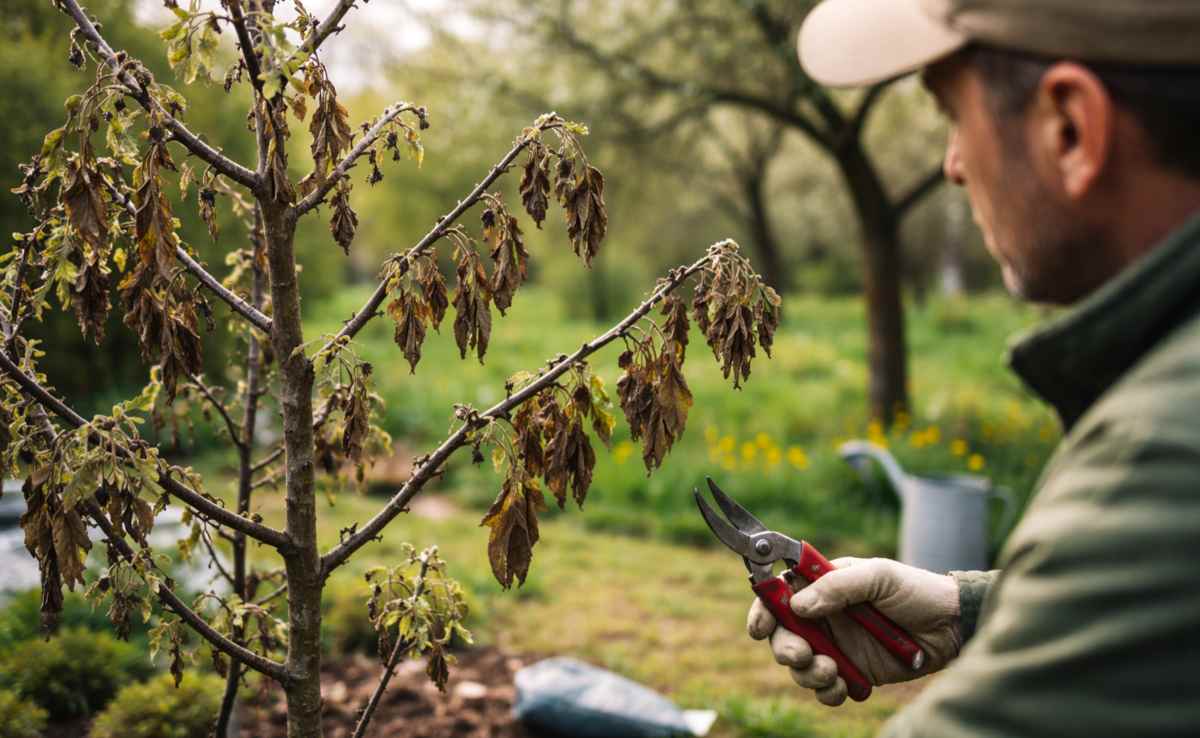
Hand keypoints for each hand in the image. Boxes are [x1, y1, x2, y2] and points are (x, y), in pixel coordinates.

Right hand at [747, 557, 961, 705]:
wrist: (950, 627)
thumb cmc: (915, 591)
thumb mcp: (878, 576)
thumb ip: (837, 587)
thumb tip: (798, 605)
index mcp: (822, 586)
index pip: (780, 594)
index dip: (763, 609)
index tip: (759, 627)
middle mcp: (823, 617)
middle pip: (782, 634)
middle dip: (784, 647)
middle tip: (802, 655)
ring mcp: (837, 646)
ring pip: (800, 666)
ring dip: (807, 673)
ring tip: (833, 671)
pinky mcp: (852, 673)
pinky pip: (825, 689)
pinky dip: (827, 693)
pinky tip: (844, 687)